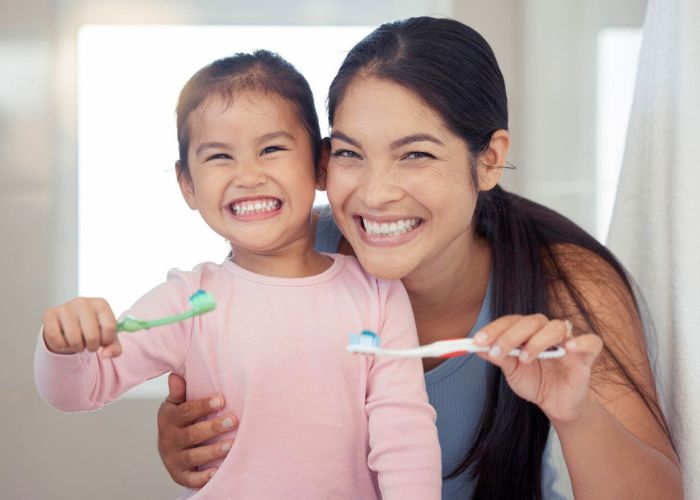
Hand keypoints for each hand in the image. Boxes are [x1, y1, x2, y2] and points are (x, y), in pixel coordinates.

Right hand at [42, 297, 121, 356]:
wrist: (68, 324)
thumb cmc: (92, 329)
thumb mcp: (107, 337)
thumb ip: (114, 348)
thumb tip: (105, 355)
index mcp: (101, 304)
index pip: (110, 328)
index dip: (106, 341)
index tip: (103, 340)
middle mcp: (84, 302)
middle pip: (92, 336)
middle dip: (92, 346)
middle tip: (89, 343)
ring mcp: (66, 307)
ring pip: (74, 340)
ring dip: (77, 347)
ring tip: (78, 341)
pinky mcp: (49, 314)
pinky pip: (57, 340)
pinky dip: (62, 346)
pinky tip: (65, 340)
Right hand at [157, 373, 235, 487]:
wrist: (169, 448)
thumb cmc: (180, 420)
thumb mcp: (175, 404)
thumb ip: (178, 392)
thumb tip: (176, 375)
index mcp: (169, 419)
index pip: (186, 412)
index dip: (203, 406)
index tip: (221, 400)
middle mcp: (169, 440)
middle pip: (192, 434)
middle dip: (213, 428)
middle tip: (232, 420)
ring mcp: (174, 459)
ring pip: (193, 456)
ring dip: (212, 451)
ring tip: (230, 445)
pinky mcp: (180, 475)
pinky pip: (191, 478)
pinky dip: (204, 477)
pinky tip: (218, 471)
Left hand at [473, 314, 602, 422]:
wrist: (558, 404)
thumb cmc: (535, 382)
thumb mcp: (513, 372)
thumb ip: (499, 358)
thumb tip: (478, 348)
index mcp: (527, 331)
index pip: (510, 321)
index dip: (494, 329)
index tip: (477, 342)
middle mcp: (546, 331)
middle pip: (531, 321)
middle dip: (510, 335)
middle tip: (497, 352)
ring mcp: (567, 340)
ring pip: (555, 327)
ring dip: (537, 341)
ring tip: (525, 359)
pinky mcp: (587, 354)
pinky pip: (590, 341)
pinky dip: (580, 341)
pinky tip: (569, 348)